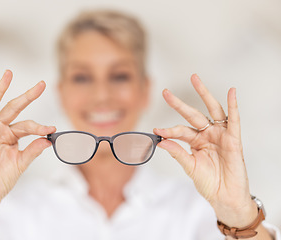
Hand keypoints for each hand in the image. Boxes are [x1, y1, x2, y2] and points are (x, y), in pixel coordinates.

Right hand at [0, 70, 55, 209]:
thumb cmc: (2, 178)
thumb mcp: (21, 164)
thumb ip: (33, 151)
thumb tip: (48, 140)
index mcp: (13, 135)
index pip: (28, 125)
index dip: (39, 126)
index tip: (51, 129)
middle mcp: (0, 129)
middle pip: (14, 107)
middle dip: (27, 96)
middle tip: (41, 84)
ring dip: (0, 90)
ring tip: (8, 74)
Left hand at [153, 74, 255, 226]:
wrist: (224, 197)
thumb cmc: (209, 183)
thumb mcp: (189, 167)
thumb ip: (177, 152)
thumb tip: (162, 141)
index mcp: (195, 141)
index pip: (180, 130)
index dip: (168, 130)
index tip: (156, 130)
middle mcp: (207, 135)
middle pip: (192, 114)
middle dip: (179, 104)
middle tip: (165, 92)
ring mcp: (220, 135)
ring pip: (212, 110)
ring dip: (204, 94)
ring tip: (194, 79)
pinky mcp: (233, 139)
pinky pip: (233, 120)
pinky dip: (233, 106)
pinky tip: (231, 93)